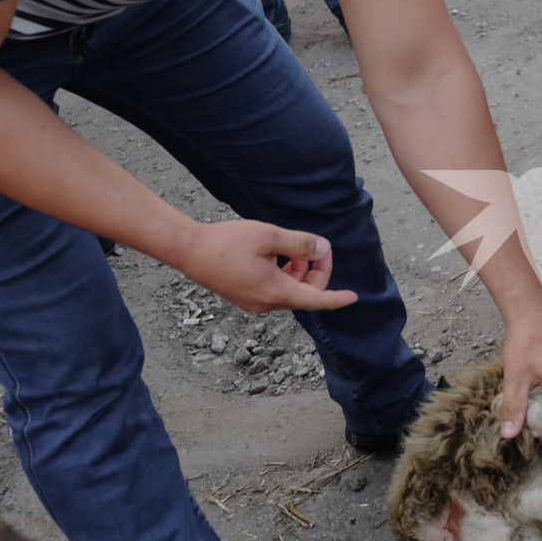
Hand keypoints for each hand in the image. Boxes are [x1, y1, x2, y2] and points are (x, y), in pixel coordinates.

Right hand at [175, 219, 358, 313]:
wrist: (187, 250)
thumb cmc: (226, 242)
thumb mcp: (269, 236)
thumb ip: (300, 244)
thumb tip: (323, 249)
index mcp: (275, 292)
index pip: (316, 300)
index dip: (337, 298)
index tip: (353, 297)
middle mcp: (266, 303)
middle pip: (304, 294)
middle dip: (316, 272)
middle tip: (317, 247)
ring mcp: (253, 302)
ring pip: (289, 291)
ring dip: (299, 272)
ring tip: (295, 247)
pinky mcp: (244, 295)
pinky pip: (274, 289)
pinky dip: (284, 274)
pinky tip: (279, 254)